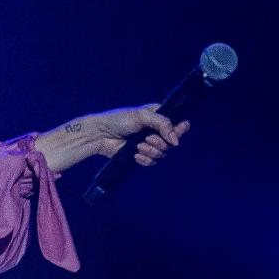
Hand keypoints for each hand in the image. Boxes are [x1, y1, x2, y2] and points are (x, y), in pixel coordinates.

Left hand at [36, 106, 189, 174]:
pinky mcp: (140, 155)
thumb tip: (176, 140)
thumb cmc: (118, 120)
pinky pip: (151, 162)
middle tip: (147, 139)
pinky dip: (145, 160)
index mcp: (158, 117)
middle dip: (160, 143)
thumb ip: (162, 123)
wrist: (99, 134)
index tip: (175, 134)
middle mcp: (155, 131)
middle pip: (171, 143)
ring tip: (138, 146)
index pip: (178, 125)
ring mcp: (148, 143)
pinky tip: (136, 155)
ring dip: (151, 151)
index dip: (179, 130)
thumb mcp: (141, 116)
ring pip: (162, 153)